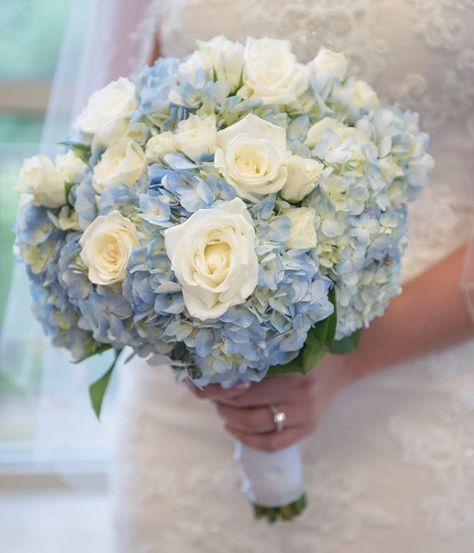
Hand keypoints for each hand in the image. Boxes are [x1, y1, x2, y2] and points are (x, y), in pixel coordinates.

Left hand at [189, 354, 354, 451]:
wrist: (342, 364)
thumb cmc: (308, 349)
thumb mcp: (286, 344)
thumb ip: (260, 353)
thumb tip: (219, 364)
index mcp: (293, 371)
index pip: (245, 385)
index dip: (222, 386)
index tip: (210, 380)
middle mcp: (300, 396)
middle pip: (247, 407)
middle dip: (223, 403)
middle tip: (213, 395)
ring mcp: (305, 416)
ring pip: (256, 427)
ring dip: (231, 420)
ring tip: (222, 410)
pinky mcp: (308, 430)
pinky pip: (272, 444)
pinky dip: (248, 440)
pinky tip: (234, 429)